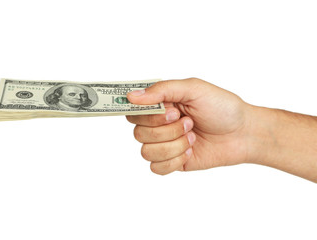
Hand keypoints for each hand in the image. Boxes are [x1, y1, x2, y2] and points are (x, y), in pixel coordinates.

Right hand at [126, 78, 252, 174]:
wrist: (243, 134)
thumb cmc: (222, 107)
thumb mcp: (193, 89)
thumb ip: (162, 90)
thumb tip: (131, 96)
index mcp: (161, 104)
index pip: (134, 112)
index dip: (148, 115)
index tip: (171, 112)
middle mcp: (159, 124)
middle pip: (138, 133)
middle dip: (167, 130)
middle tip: (189, 122)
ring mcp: (164, 144)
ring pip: (146, 152)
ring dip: (173, 145)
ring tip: (192, 137)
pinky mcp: (172, 162)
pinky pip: (156, 168)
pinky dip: (174, 160)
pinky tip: (190, 152)